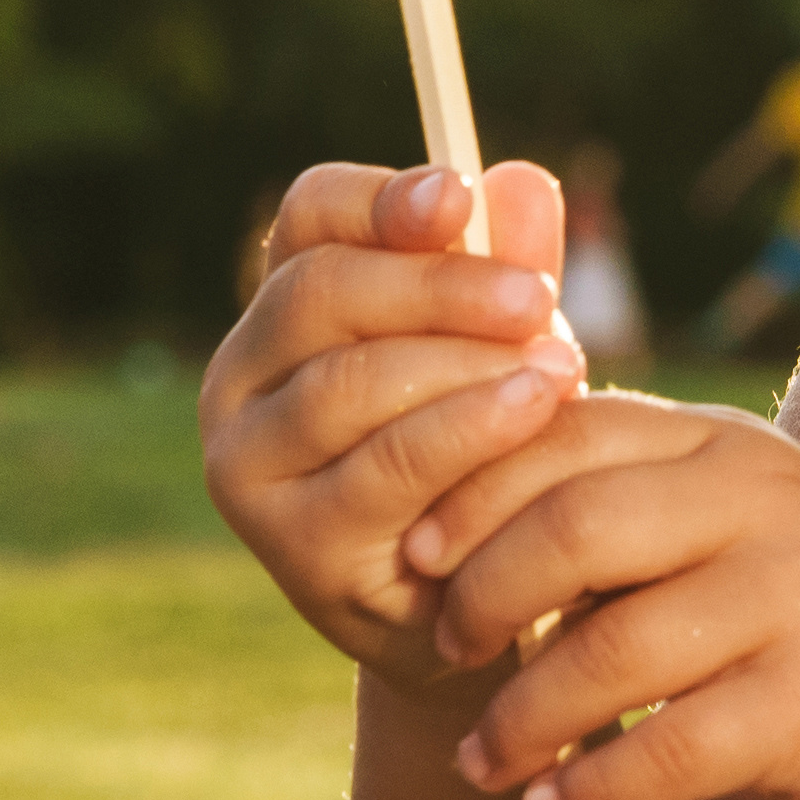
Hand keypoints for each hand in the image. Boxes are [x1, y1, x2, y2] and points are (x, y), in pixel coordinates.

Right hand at [201, 161, 590, 670]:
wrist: (476, 620)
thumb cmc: (485, 464)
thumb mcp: (500, 357)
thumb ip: (505, 275)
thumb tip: (518, 179)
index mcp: (282, 312)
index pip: (308, 221)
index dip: (379, 198)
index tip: (456, 197)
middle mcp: (240, 383)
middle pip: (324, 292)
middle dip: (441, 287)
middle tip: (537, 299)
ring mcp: (252, 468)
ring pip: (352, 383)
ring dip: (464, 364)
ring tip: (560, 366)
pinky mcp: (291, 545)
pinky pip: (384, 468)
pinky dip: (466, 433)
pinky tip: (533, 414)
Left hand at [399, 394, 799, 799]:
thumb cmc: (792, 616)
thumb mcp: (714, 524)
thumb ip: (610, 501)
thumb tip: (431, 511)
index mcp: (723, 443)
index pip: (567, 436)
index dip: (471, 495)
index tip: (412, 558)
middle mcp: (764, 503)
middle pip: (575, 529)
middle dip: (483, 598)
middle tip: (442, 654)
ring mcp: (796, 601)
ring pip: (610, 651)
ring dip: (521, 717)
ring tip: (480, 762)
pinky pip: (665, 751)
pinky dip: (591, 790)